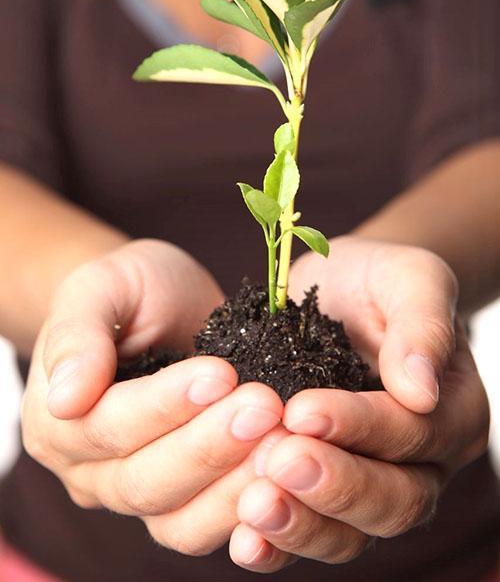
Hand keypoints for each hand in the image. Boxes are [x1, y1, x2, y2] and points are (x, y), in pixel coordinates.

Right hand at [22, 239, 282, 553]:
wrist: (161, 305)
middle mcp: (89, 471)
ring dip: (234, 485)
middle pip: (145, 481)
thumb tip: (64, 399)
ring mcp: (136, 493)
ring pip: (178, 521)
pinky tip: (286, 474)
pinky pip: (209, 526)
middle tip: (265, 407)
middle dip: (209, 446)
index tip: (220, 374)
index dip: (165, 406)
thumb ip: (78, 336)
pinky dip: (247, 509)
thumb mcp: (100, 287)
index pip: (109, 426)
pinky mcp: (183, 501)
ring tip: (284, 441)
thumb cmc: (129, 289)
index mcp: (57, 420)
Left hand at [227, 237, 489, 570]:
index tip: (301, 410)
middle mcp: (422, 463)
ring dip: (302, 525)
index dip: (359, 427)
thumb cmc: (377, 280)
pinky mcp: (325, 494)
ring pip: (352, 534)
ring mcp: (374, 486)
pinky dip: (278, 545)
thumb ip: (423, 324)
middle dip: (333, 485)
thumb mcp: (409, 278)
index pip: (412, 433)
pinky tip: (244, 540)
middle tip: (276, 462)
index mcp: (452, 412)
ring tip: (253, 506)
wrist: (341, 291)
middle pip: (393, 500)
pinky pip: (311, 533)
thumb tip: (422, 388)